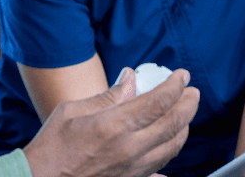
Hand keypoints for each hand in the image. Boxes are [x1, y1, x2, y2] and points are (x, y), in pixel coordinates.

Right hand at [23, 67, 199, 176]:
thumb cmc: (52, 146)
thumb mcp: (72, 110)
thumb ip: (107, 95)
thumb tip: (130, 78)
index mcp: (114, 125)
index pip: (158, 102)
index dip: (175, 86)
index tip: (182, 75)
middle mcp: (130, 148)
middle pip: (173, 124)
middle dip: (188, 104)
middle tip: (192, 91)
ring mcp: (133, 168)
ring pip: (173, 147)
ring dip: (184, 127)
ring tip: (184, 113)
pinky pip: (161, 166)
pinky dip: (170, 150)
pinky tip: (170, 142)